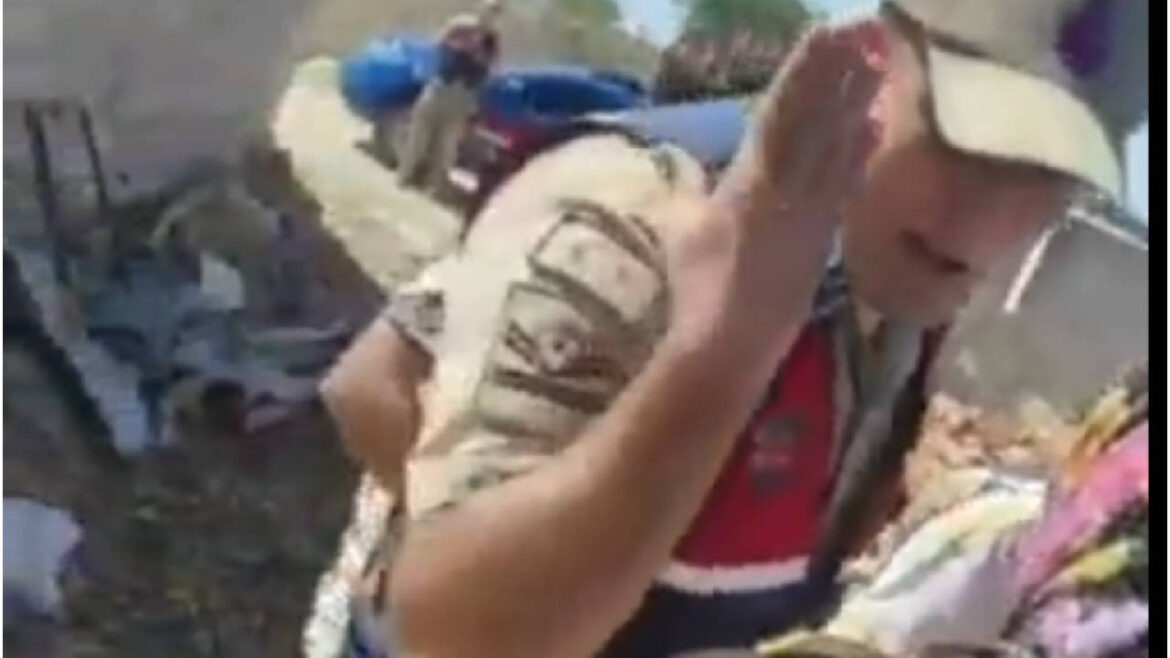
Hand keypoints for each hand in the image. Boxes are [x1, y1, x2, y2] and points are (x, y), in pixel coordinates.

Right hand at [661, 22, 885, 356]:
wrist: (733, 343)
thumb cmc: (697, 286)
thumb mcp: (682, 227)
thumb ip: (691, 190)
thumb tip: (691, 168)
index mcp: (751, 178)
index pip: (782, 111)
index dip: (807, 69)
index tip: (830, 33)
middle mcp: (790, 187)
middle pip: (819, 119)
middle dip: (840, 72)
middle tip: (865, 29)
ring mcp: (814, 211)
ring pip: (838, 144)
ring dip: (858, 100)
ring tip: (877, 61)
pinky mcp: (827, 234)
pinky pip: (846, 180)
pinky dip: (861, 149)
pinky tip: (874, 126)